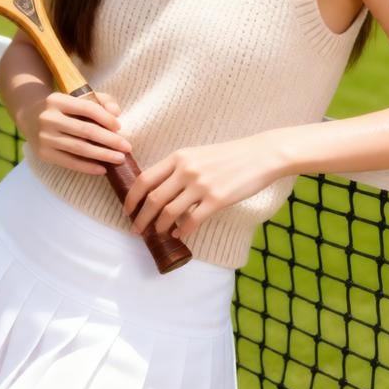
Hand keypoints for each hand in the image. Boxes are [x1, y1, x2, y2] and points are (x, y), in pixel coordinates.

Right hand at [17, 91, 131, 174]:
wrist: (29, 116)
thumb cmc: (62, 107)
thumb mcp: (77, 97)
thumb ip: (100, 101)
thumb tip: (116, 113)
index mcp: (58, 100)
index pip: (87, 108)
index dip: (105, 118)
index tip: (120, 127)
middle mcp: (49, 118)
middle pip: (85, 130)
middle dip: (109, 140)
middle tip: (127, 147)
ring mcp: (44, 137)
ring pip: (79, 148)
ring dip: (102, 155)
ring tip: (119, 159)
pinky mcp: (43, 154)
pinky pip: (69, 162)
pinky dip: (87, 167)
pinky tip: (102, 169)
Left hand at [121, 135, 281, 239]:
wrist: (260, 155)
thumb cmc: (229, 156)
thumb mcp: (198, 154)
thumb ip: (179, 168)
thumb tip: (159, 190)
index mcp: (179, 157)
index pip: (144, 179)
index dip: (131, 198)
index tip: (128, 210)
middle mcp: (186, 170)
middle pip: (152, 199)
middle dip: (141, 218)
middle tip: (136, 229)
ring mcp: (201, 185)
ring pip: (169, 213)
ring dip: (159, 227)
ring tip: (157, 234)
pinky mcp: (217, 199)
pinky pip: (192, 220)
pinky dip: (182, 231)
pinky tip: (180, 235)